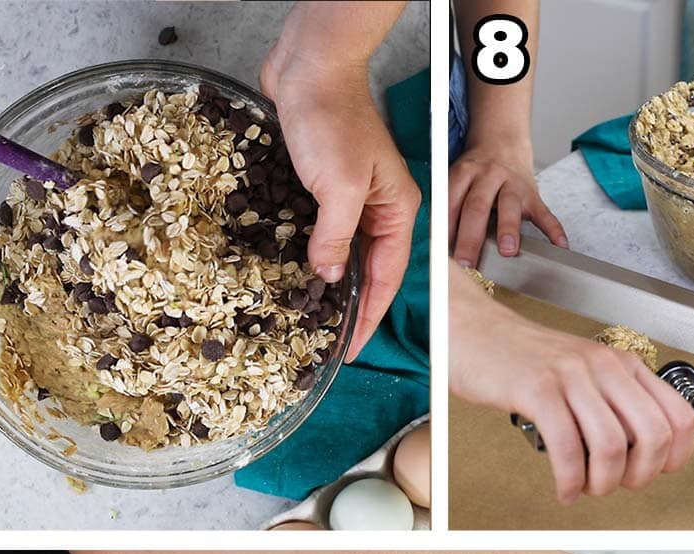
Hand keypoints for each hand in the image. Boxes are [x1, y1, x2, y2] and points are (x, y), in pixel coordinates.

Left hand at [261, 53, 419, 361]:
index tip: (349, 349)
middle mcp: (379, 209)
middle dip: (351, 307)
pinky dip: (313, 254)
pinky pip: (323, 232)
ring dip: (331, 284)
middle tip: (327, 341)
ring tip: (312, 317)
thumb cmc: (332, 117)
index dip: (368, 317)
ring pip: (345, 253)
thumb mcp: (338, 186)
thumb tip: (331, 276)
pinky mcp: (325, 186)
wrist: (309, 65)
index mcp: (396, 211)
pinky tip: (298, 273)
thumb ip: (336, 236)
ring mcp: (353, 197)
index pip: (386, 278)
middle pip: (370, 271)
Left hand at [449, 141, 565, 266]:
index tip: (441, 253)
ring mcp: (513, 185)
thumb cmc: (476, 171)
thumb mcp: (457, 179)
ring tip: (507, 250)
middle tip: (466, 260)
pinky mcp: (533, 195)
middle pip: (477, 206)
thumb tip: (441, 246)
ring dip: (509, 228)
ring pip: (510, 206)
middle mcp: (489, 176)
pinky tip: (559, 245)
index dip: (445, 227)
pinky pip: (545, 214)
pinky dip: (554, 230)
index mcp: (465, 173)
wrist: (502, 141)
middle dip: (471, 236)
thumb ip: (449, 207)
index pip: (452, 201)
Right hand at [450, 264, 693, 503]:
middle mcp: (605, 367)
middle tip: (617, 485)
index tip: (654, 473)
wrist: (476, 333)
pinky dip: (569, 480)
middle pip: (653, 435)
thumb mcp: (584, 374)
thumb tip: (638, 454)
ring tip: (586, 488)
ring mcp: (572, 377)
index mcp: (623, 365)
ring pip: (612, 446)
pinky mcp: (538, 390)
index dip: (675, 457)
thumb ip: (612, 404)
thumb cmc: (525, 361)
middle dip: (641, 476)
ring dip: (602, 483)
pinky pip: (567, 447)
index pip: (680, 416)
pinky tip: (563, 488)